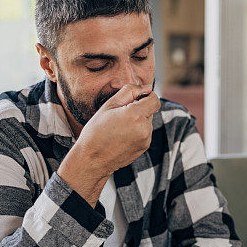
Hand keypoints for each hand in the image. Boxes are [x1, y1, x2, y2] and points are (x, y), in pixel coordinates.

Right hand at [59, 84, 160, 204]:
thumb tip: (146, 88)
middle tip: (120, 115)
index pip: (155, 99)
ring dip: (138, 121)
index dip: (146, 96)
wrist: (92, 159)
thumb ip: (130, 92)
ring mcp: (146, 139)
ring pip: (147, 122)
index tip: (135, 99)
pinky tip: (122, 136)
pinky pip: (145, 133)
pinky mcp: (145, 147)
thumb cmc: (96, 131)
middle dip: (139, 109)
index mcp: (135, 115)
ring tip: (119, 128)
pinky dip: (137, 131)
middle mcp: (144, 128)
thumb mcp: (108, 105)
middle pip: (150, 110)